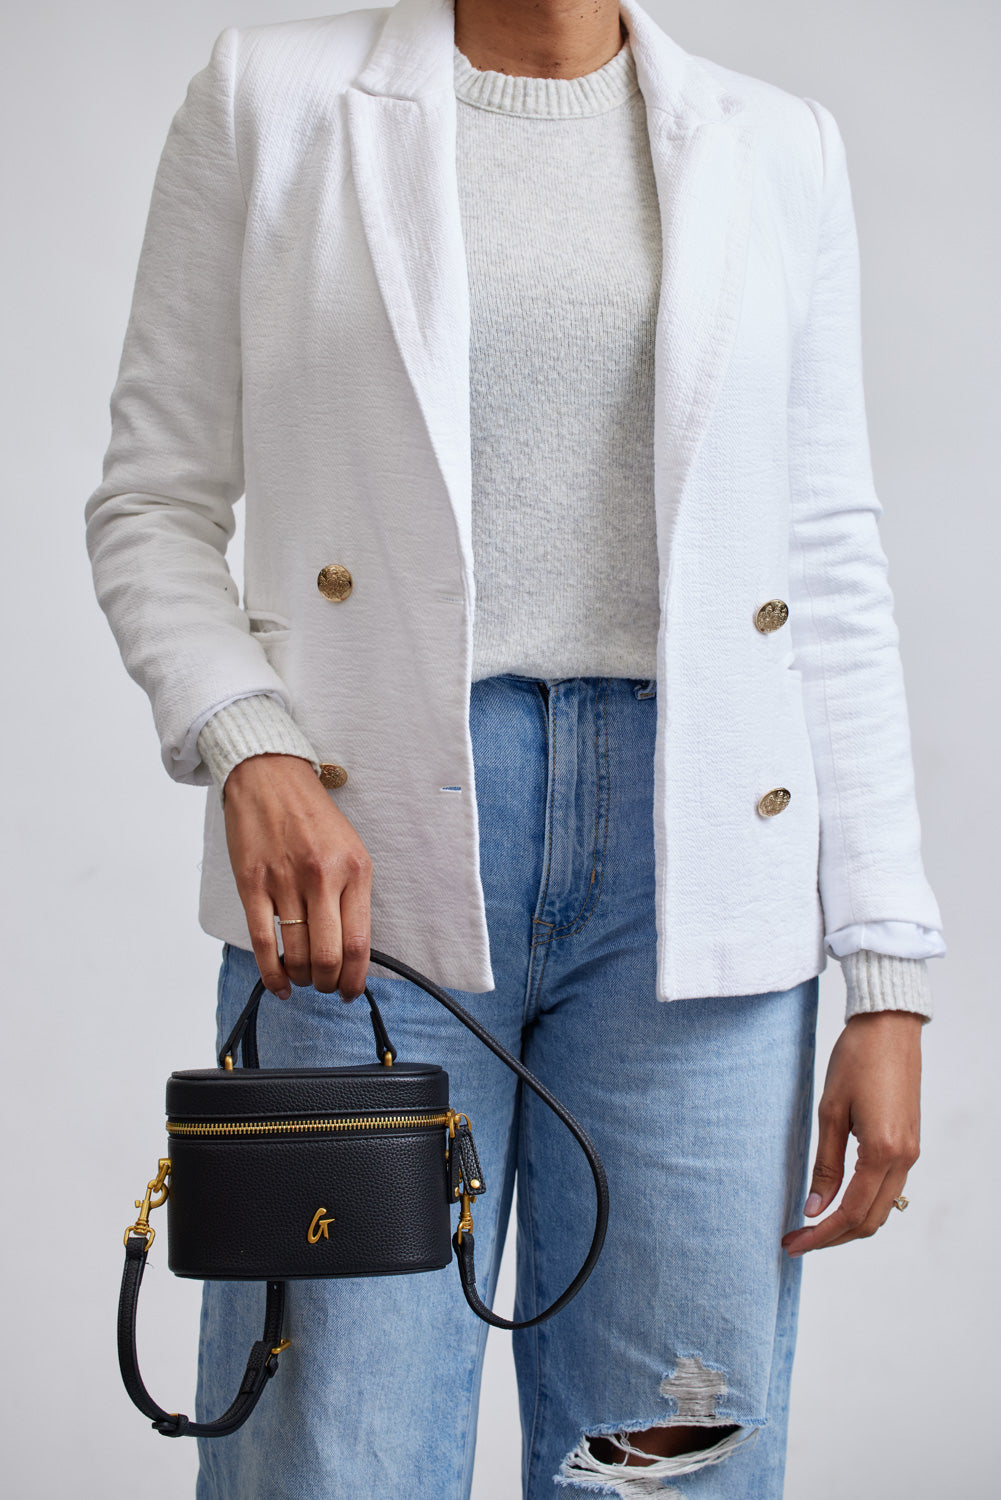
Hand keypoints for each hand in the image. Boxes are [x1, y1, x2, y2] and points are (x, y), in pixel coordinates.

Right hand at [221, 754, 372, 1001]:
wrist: (269, 778)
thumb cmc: (311, 816)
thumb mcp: (350, 850)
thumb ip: (353, 896)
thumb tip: (352, 950)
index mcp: (354, 870)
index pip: (360, 942)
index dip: (356, 979)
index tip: (352, 991)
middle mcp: (322, 877)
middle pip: (328, 957)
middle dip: (328, 984)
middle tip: (325, 987)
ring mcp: (285, 881)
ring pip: (296, 954)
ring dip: (301, 979)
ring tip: (302, 978)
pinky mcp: (252, 884)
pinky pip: (263, 942)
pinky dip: (271, 973)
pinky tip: (278, 984)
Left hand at [781, 1010, 921, 1256]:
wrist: (889, 1026)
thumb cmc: (856, 1060)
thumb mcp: (830, 1111)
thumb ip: (826, 1165)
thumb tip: (815, 1209)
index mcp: (882, 1152)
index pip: (851, 1214)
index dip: (820, 1235)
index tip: (792, 1244)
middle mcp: (904, 1159)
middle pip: (871, 1220)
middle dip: (833, 1237)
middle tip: (796, 1240)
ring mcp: (910, 1152)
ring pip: (882, 1208)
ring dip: (849, 1223)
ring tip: (812, 1225)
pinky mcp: (908, 1143)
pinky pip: (888, 1188)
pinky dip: (863, 1203)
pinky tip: (836, 1199)